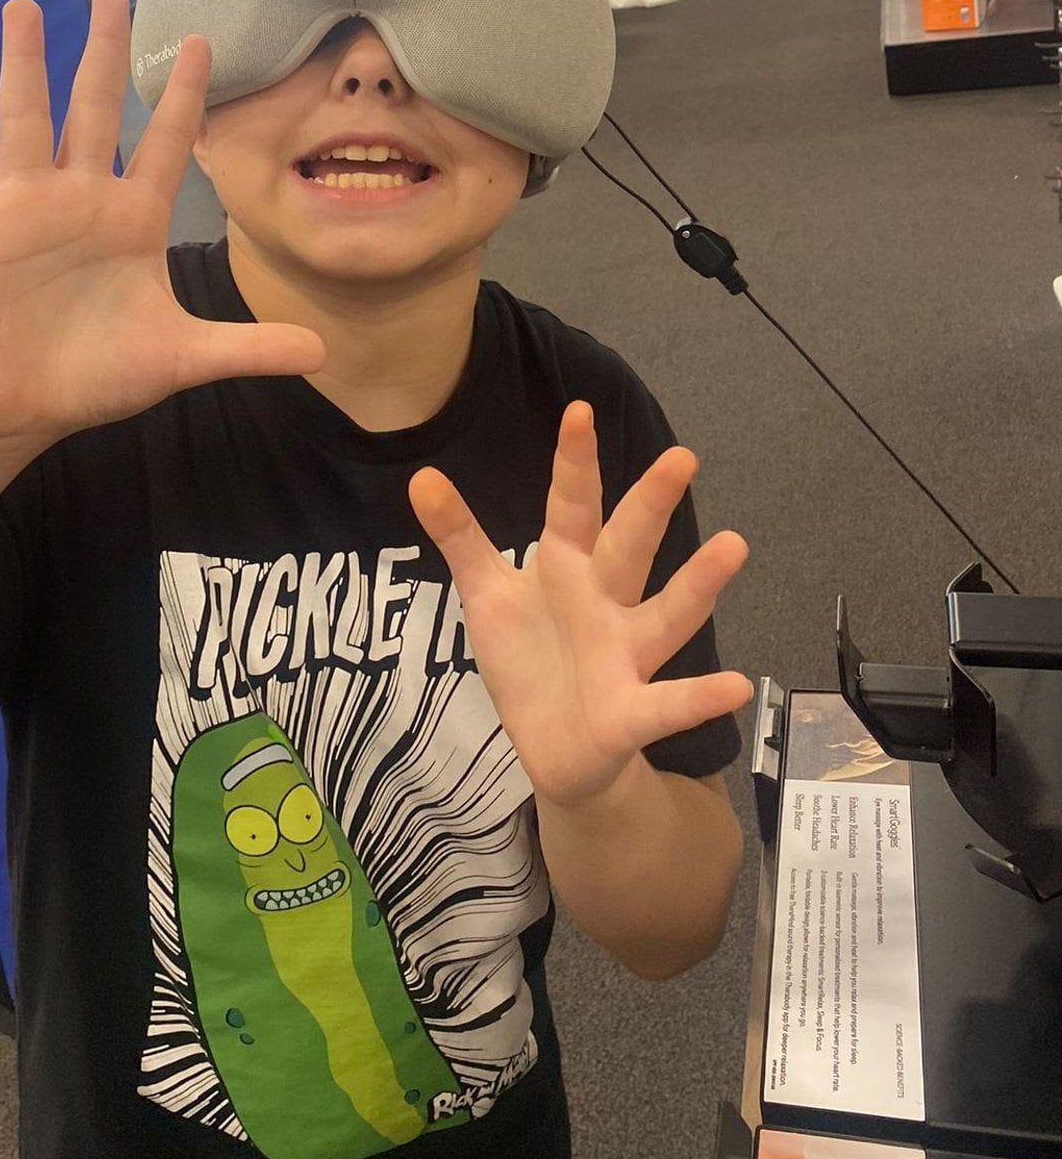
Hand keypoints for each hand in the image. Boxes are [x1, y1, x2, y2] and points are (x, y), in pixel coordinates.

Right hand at [0, 0, 325, 453]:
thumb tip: (323, 355)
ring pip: (24, 120)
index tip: (200, 38)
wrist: (22, 410)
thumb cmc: (97, 376)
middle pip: (95, 107)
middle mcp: (79, 199)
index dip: (182, 95)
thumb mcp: (178, 360)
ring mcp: (21, 209)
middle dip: (104, 49)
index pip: (166, 144)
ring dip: (22, 64)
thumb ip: (245, 349)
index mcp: (133, 220)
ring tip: (22, 5)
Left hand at [408, 401, 750, 810]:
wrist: (553, 747)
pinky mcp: (630, 712)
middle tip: (681, 457)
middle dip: (651, 504)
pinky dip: (700, 697)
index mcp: (567, 566)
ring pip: (665, 614)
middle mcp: (605, 602)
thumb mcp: (487, 593)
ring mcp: (624, 655)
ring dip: (698, 584)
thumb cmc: (529, 655)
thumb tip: (420, 477)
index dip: (574, 463)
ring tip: (734, 546)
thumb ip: (460, 537)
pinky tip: (737, 687)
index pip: (572, 506)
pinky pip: (668, 704)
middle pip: (629, 547)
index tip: (579, 411)